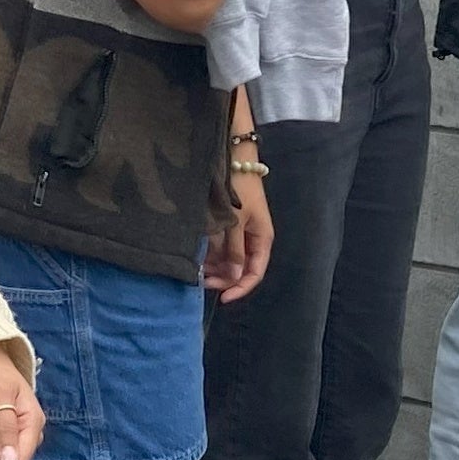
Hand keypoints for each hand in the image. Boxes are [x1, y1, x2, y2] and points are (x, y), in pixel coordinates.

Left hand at [205, 169, 274, 301]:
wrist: (235, 160)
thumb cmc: (239, 190)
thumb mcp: (235, 222)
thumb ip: (234, 250)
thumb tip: (235, 277)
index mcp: (262, 240)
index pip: (255, 274)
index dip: (240, 288)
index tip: (223, 299)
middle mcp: (252, 240)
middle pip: (240, 270)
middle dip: (223, 278)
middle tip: (202, 281)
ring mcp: (240, 233)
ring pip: (229, 260)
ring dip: (215, 267)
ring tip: (197, 270)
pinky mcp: (229, 225)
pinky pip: (221, 247)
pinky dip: (211, 254)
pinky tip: (198, 257)